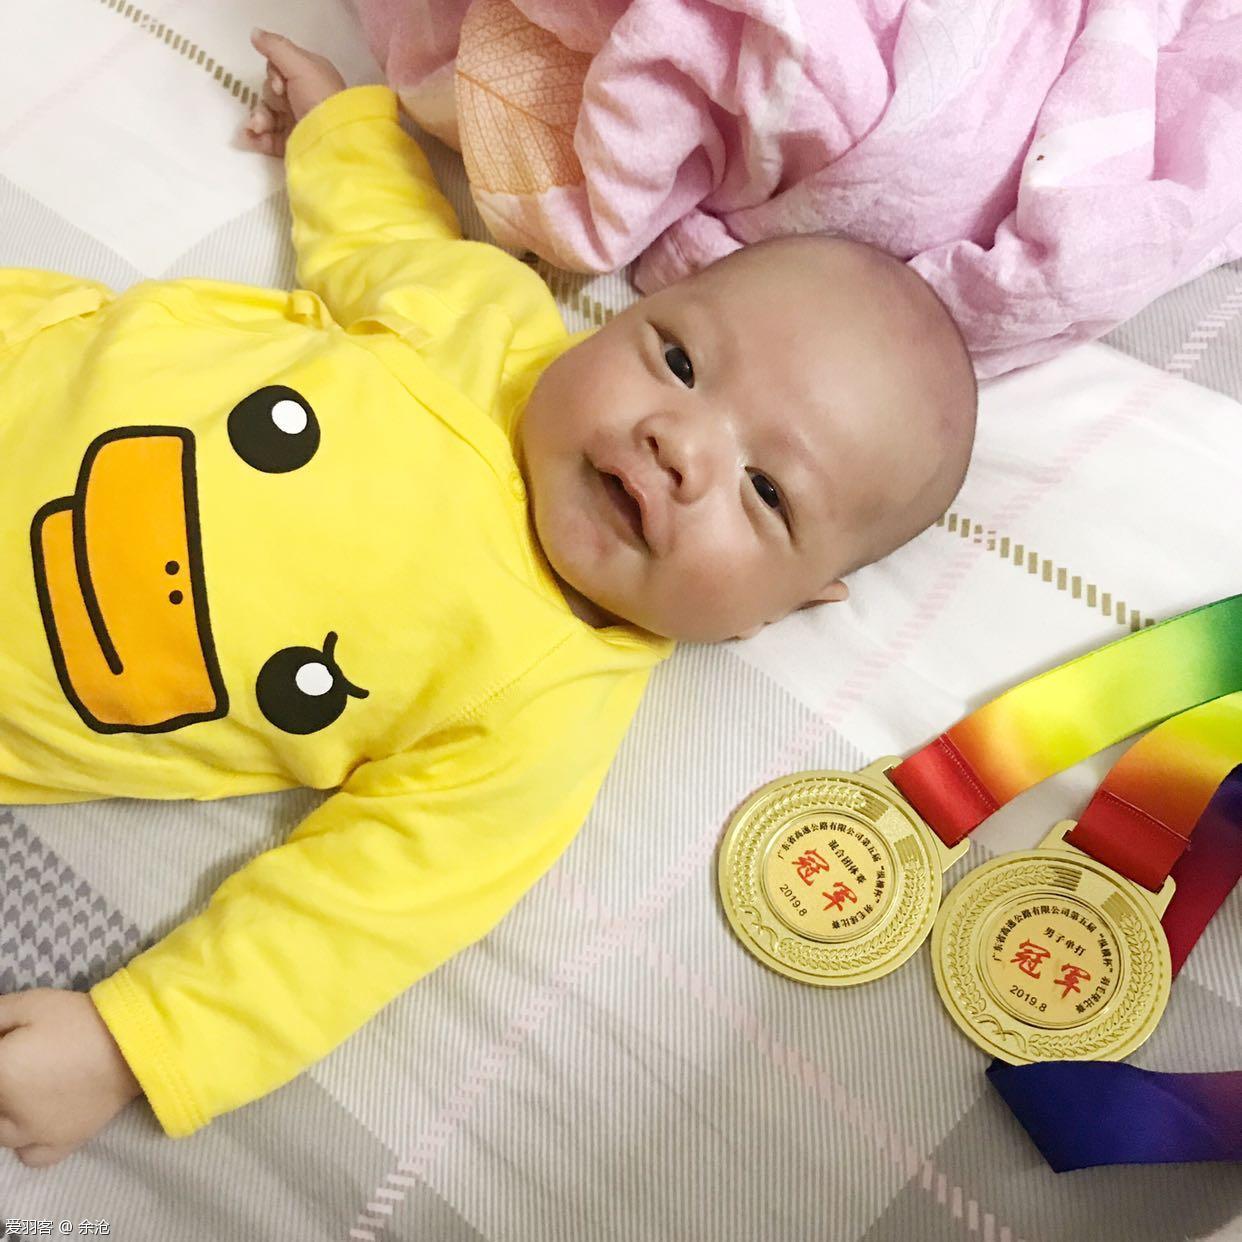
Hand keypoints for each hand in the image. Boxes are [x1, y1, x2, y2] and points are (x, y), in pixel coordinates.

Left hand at [0, 989, 141, 1167]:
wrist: (133, 1043)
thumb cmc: (80, 1020)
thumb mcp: (33, 1004)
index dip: (0, 1054)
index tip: (9, 1046)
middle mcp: (7, 1112)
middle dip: (4, 1080)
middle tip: (22, 1062)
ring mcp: (33, 1134)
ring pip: (0, 1132)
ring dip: (6, 1111)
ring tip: (27, 1088)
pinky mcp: (60, 1144)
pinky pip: (28, 1155)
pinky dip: (26, 1141)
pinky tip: (36, 1121)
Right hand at [243, 29, 347, 156]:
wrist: (334, 142)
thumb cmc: (320, 99)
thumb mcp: (301, 66)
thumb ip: (276, 47)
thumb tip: (255, 33)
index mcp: (310, 76)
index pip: (279, 68)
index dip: (273, 75)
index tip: (281, 85)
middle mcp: (304, 97)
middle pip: (271, 92)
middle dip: (269, 100)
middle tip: (279, 107)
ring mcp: (298, 122)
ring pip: (267, 115)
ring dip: (259, 119)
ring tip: (259, 128)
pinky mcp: (292, 144)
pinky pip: (267, 138)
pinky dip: (255, 137)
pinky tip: (246, 137)